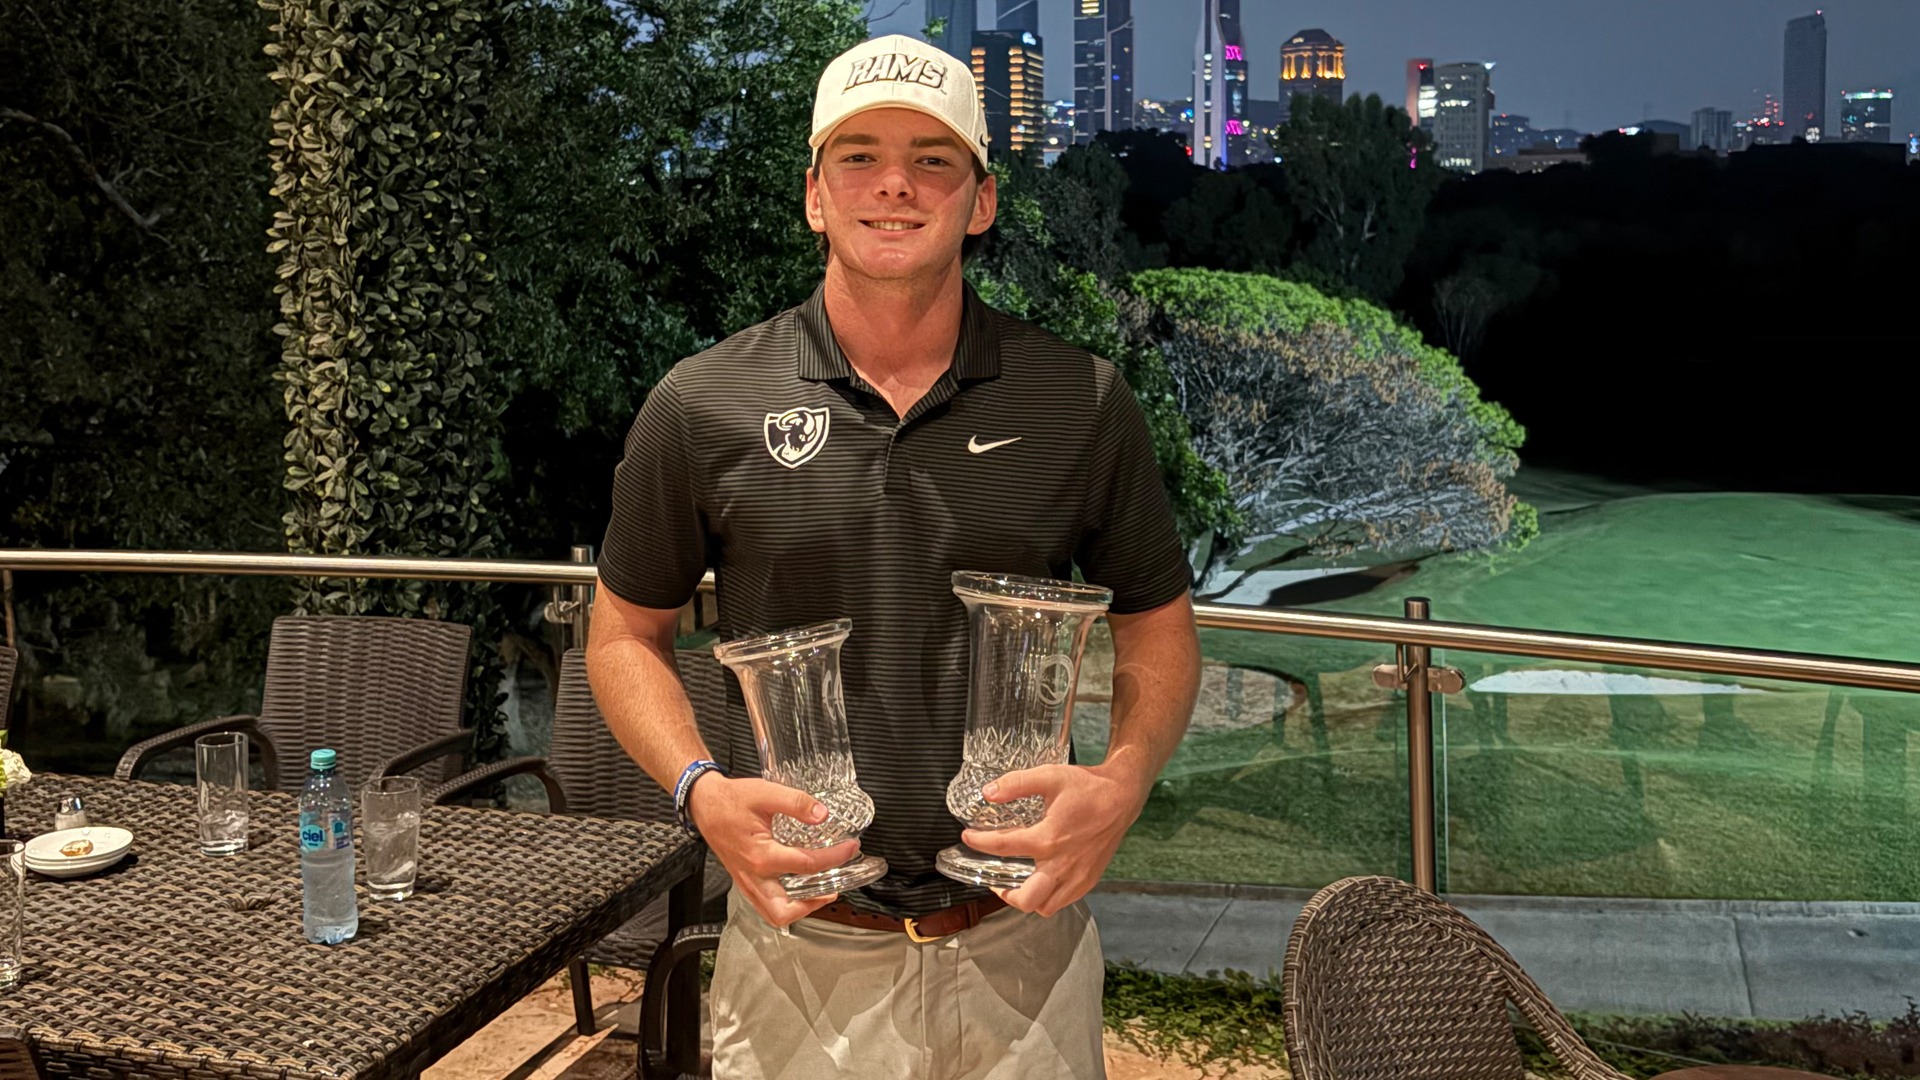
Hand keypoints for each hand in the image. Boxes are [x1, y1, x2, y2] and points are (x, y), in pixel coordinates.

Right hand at [687, 773, 857, 927]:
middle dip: (814, 904)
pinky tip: (798, 889)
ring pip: (773, 914)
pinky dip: (784, 904)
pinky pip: (765, 905)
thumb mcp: (766, 793)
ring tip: (819, 894)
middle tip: (834, 888)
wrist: (705, 804)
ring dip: (799, 909)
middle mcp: (753, 875)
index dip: (835, 858)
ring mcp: (747, 882)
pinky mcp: (744, 881)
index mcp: (761, 855)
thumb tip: (822, 814)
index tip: (851, 848)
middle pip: (785, 910)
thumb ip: (796, 802)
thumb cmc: (732, 800)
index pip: (807, 865)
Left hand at [959, 762, 1148, 916]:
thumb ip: (1016, 784)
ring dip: (1027, 900)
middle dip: (1003, 893)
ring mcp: (1077, 875)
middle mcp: (1062, 864)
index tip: (969, 837)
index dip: (979, 843)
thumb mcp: (1049, 776)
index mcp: (1048, 839)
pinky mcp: (1089, 879)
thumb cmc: (1087, 787)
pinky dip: (1049, 897)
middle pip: (1026, 899)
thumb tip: (988, 793)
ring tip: (1017, 885)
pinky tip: (1042, 881)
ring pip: (1046, 906)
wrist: (1122, 796)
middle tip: (994, 879)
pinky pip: (1064, 901)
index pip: (1002, 848)